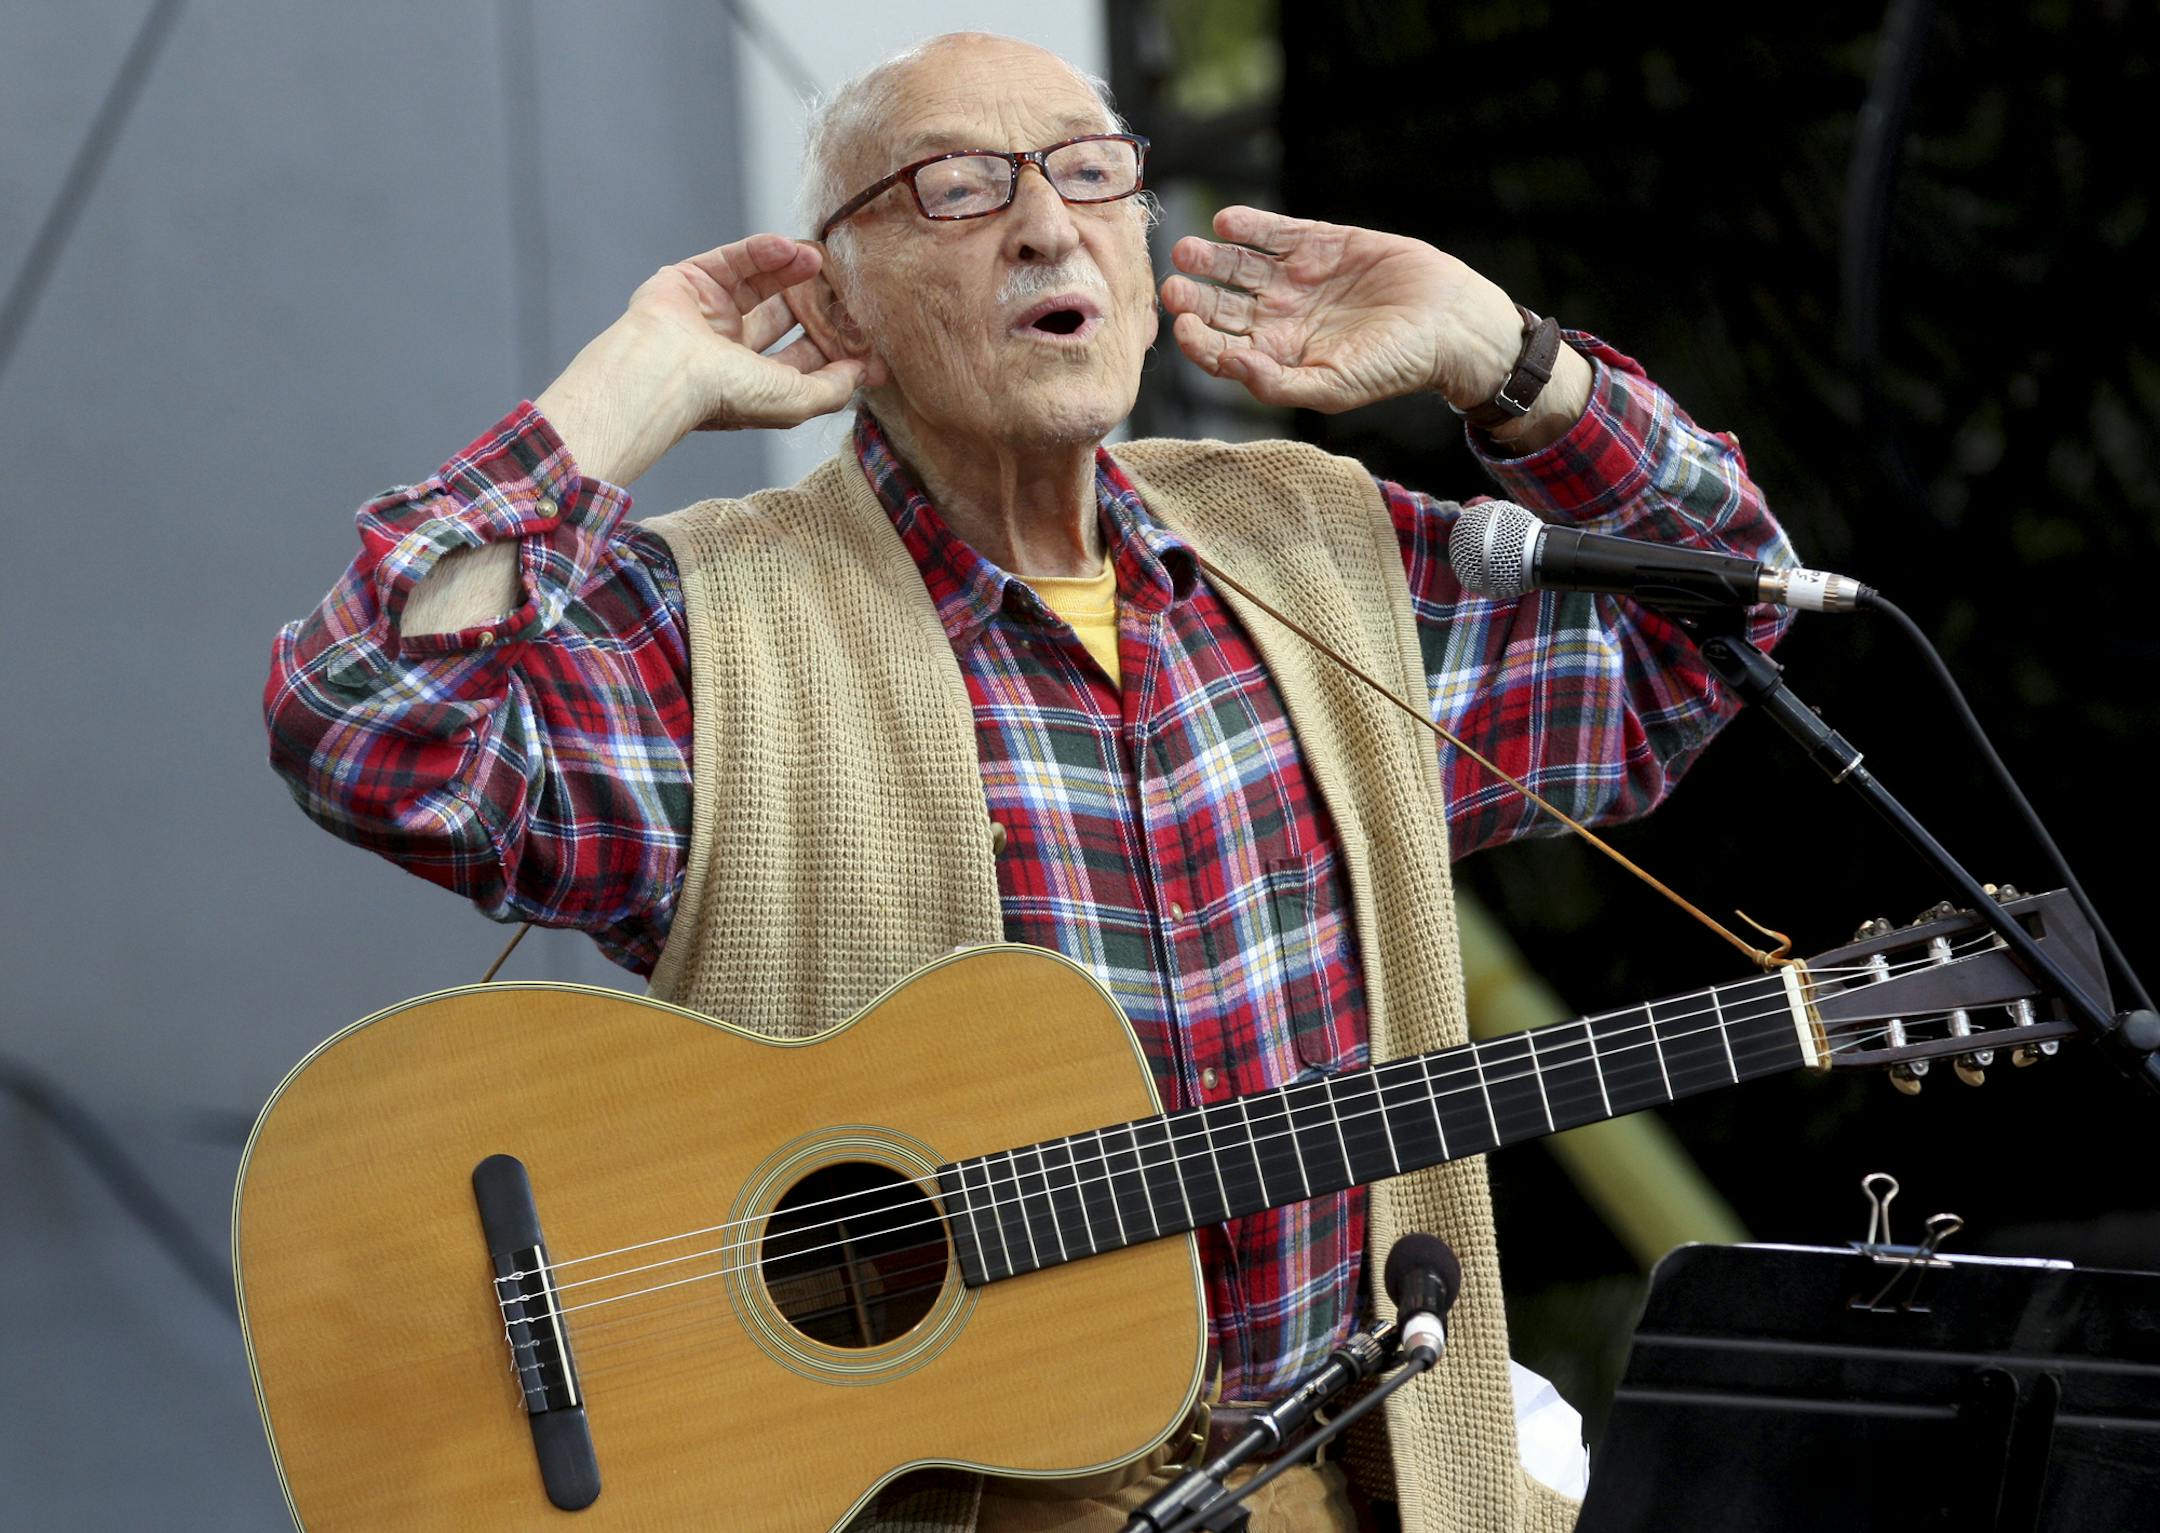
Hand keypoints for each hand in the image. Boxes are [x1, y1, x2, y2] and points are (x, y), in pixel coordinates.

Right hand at [537, 234, 869, 486]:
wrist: (667, 368)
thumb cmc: (727, 394)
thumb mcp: (796, 401)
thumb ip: (833, 389)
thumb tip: (859, 373)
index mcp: (750, 384)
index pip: (799, 360)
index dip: (833, 346)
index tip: (866, 334)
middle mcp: (728, 351)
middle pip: (782, 319)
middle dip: (815, 303)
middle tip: (845, 288)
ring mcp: (709, 314)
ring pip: (759, 285)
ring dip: (792, 271)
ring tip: (818, 259)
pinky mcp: (691, 280)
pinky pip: (733, 259)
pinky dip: (761, 251)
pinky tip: (788, 248)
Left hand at [1160, 206, 1526, 414]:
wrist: (1447, 322)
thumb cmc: (1394, 366)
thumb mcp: (1333, 388)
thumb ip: (1277, 383)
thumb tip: (1232, 365)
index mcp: (1276, 356)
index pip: (1220, 349)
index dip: (1198, 340)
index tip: (1183, 326)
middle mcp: (1278, 317)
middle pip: (1221, 305)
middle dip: (1195, 295)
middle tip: (1174, 284)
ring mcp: (1294, 277)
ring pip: (1239, 266)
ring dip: (1212, 258)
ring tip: (1191, 250)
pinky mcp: (1317, 242)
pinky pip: (1273, 232)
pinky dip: (1249, 225)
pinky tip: (1227, 222)